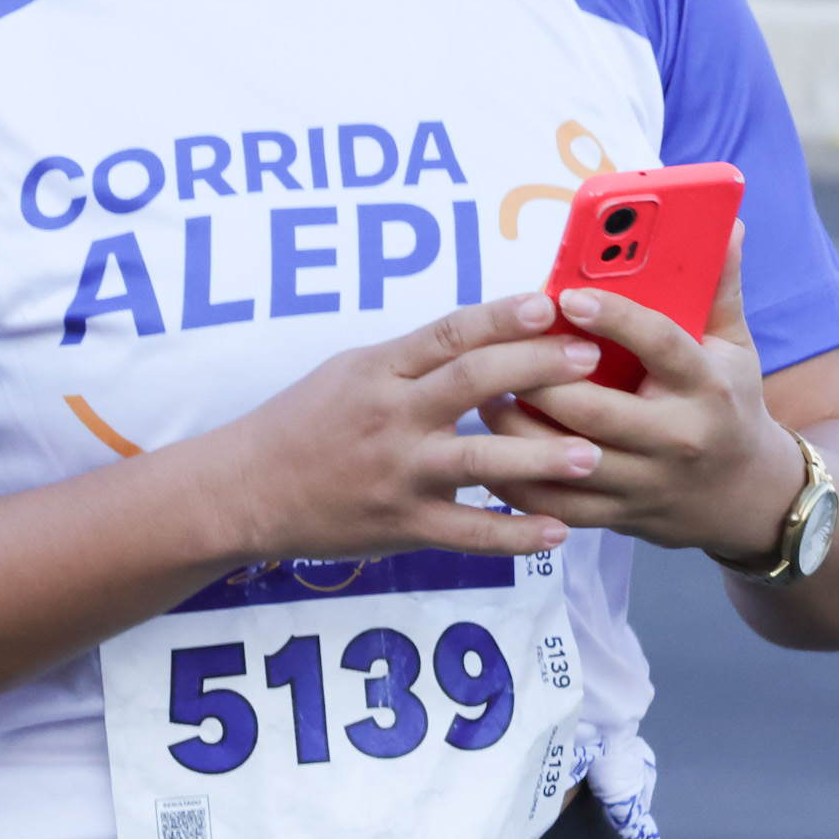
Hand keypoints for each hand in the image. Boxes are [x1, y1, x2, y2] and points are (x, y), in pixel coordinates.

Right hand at [213, 290, 602, 562]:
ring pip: (479, 463)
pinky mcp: (401, 524)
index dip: (501, 317)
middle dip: (537, 369)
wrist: (246, 489)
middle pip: (472, 383)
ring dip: (540, 457)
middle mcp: (389, 417)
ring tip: (591, 454)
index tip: (549, 304)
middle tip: (591, 361)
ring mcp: (397, 473)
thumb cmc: (300, 424)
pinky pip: (468, 532)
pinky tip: (559, 530)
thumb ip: (410, 361)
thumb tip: (481, 338)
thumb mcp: (346, 373)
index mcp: (377, 371)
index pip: (447, 334)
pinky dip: (516, 534)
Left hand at [480, 226, 802, 556]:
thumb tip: (727, 224)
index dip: (613, 318)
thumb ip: (719, 287)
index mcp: (707, 387)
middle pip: (592, 408)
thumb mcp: (734, 348)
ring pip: (564, 459)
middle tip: (496, 349)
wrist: (751, 499)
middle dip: (536, 378)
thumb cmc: (730, 405)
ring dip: (514, 427)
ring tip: (481, 394)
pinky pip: (557, 504)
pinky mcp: (623, 516)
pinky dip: (516, 481)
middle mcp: (678, 438)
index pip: (658, 345)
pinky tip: (486, 451)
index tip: (566, 294)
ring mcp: (649, 483)